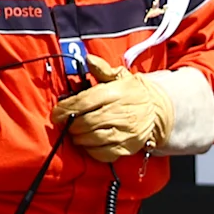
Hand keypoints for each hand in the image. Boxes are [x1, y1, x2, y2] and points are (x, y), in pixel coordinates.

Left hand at [50, 53, 173, 161]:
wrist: (157, 110)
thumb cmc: (133, 93)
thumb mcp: (120, 76)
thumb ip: (102, 69)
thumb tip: (89, 59)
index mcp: (115, 94)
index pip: (83, 102)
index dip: (65, 109)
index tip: (57, 114)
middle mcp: (121, 113)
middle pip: (85, 122)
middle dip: (71, 125)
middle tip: (67, 124)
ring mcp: (125, 132)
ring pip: (92, 139)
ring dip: (79, 138)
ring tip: (77, 133)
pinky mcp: (128, 147)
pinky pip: (104, 153)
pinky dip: (92, 150)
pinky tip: (89, 144)